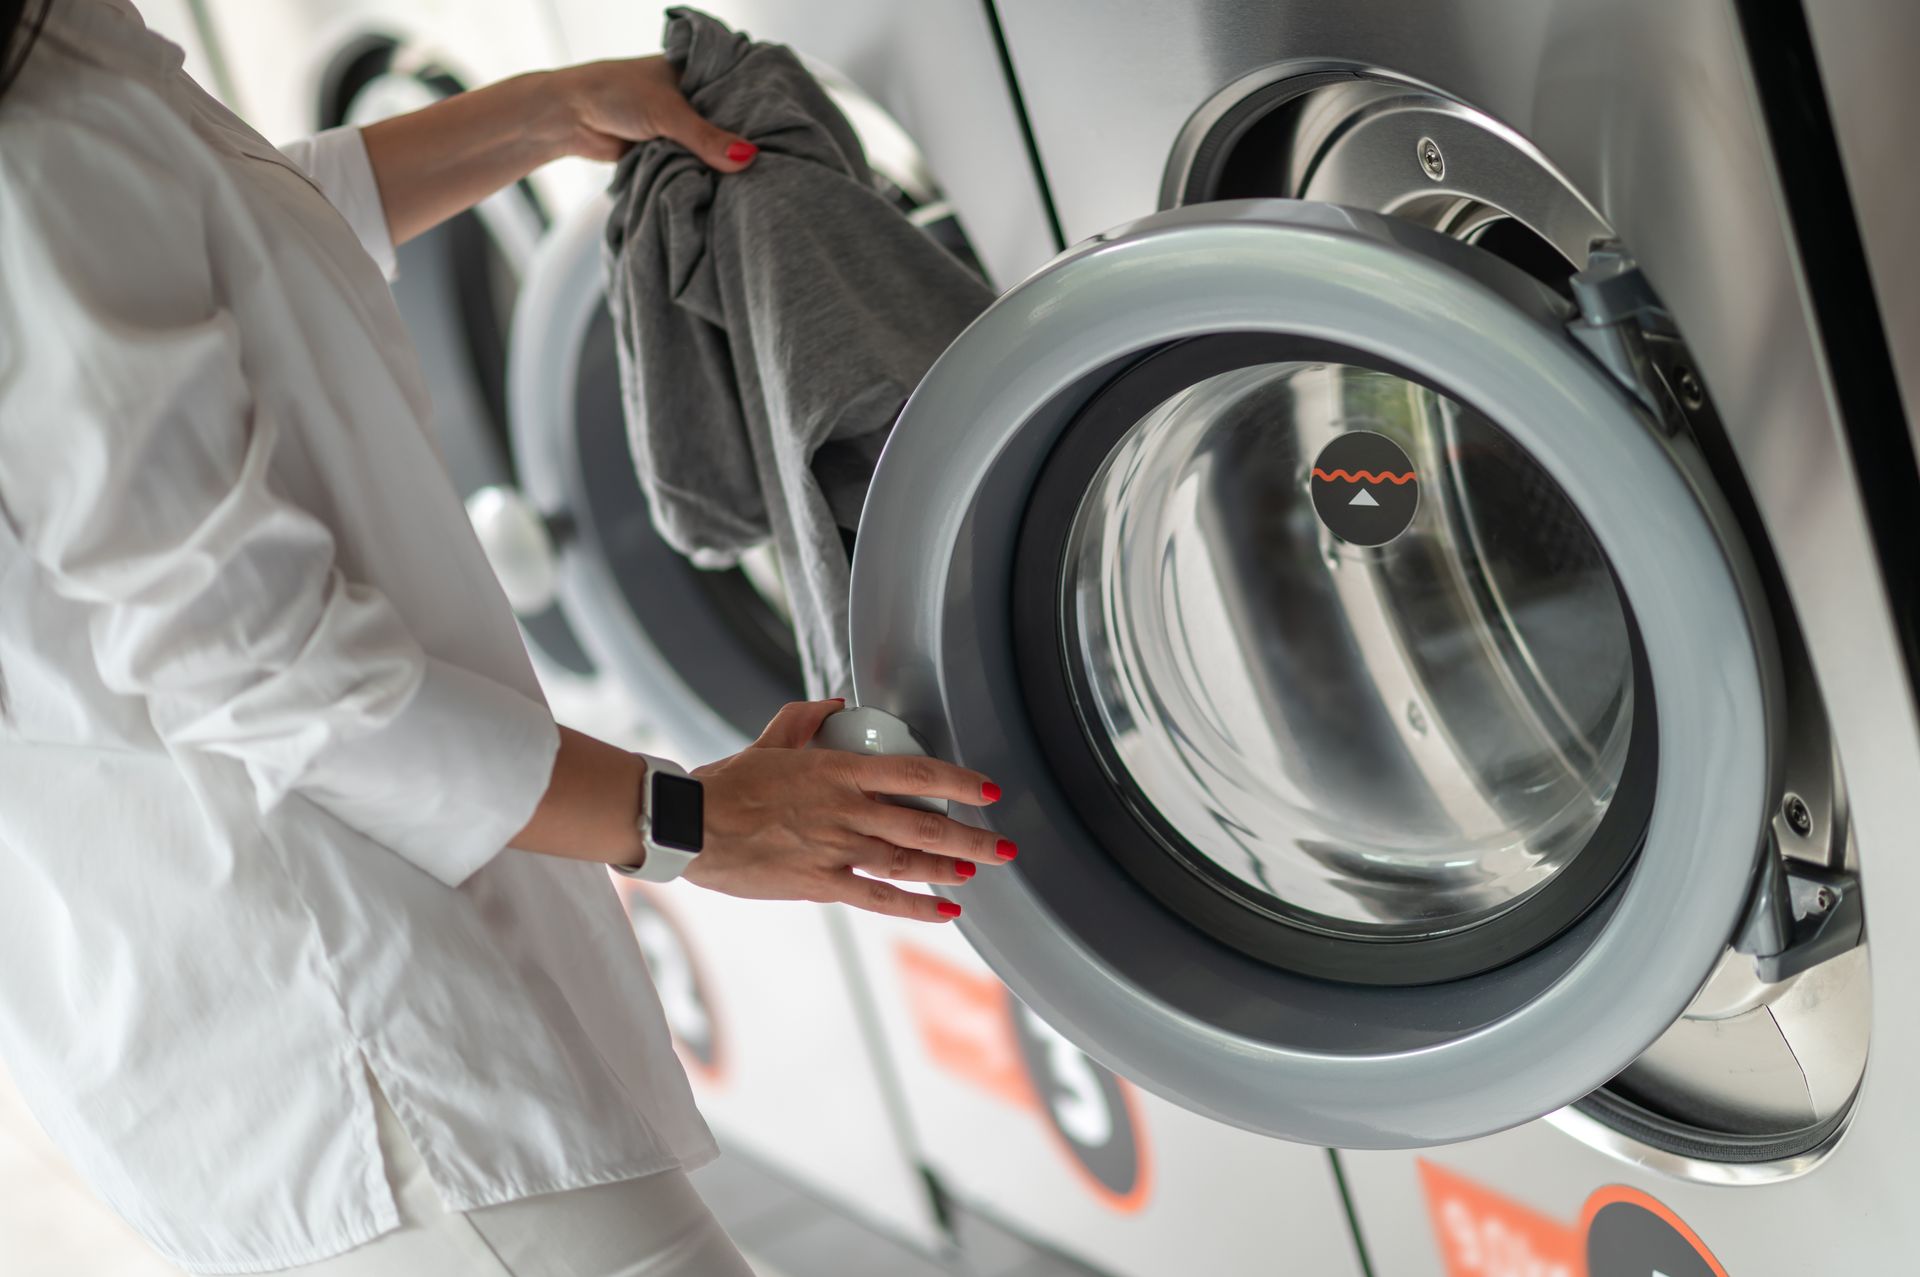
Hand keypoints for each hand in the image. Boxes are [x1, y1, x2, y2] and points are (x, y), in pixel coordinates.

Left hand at [547, 57, 757, 169]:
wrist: (568, 117)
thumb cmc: (613, 94)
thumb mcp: (667, 114)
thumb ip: (706, 138)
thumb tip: (748, 159)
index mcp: (696, 72)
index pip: (740, 90)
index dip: (760, 111)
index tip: (784, 133)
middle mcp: (692, 98)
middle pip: (729, 124)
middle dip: (741, 145)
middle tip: (774, 165)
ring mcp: (681, 126)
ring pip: (712, 149)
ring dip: (720, 165)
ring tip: (756, 182)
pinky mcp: (669, 150)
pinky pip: (694, 165)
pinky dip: (702, 175)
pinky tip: (725, 189)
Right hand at [684, 700, 1012, 922]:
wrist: (689, 826)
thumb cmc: (726, 783)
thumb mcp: (770, 741)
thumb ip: (805, 719)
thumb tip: (834, 705)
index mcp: (838, 770)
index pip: (915, 772)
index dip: (958, 780)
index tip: (988, 789)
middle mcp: (847, 810)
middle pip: (924, 823)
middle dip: (972, 835)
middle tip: (1007, 845)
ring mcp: (836, 849)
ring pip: (908, 861)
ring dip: (951, 867)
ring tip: (982, 870)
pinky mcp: (820, 884)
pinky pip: (878, 899)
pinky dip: (915, 906)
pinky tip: (947, 911)